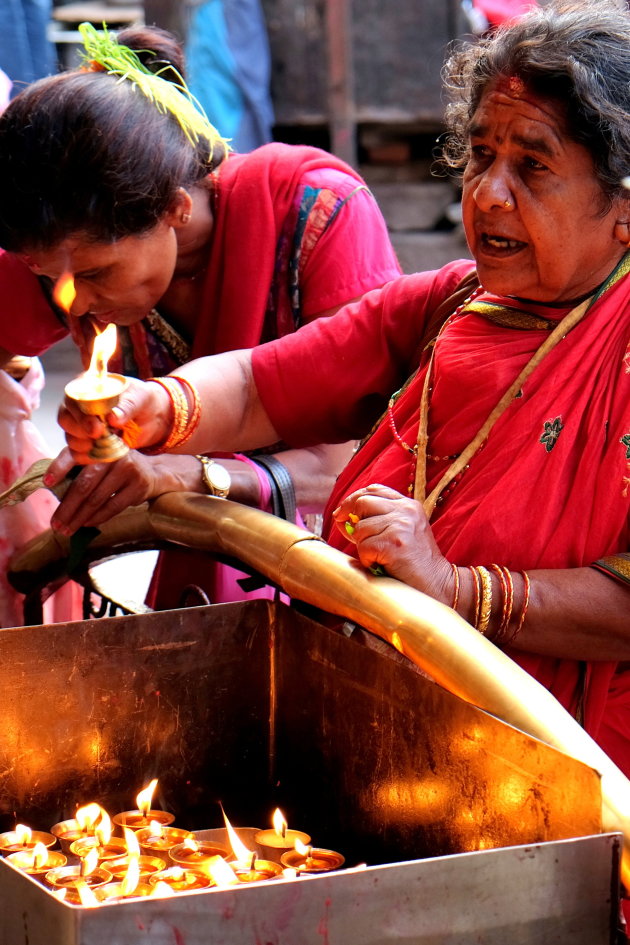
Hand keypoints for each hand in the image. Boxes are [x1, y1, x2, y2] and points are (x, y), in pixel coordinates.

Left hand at [45, 447, 189, 535]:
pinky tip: (87, 524)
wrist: (154, 472)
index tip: (47, 483)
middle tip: (55, 524)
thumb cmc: (117, 469)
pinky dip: (97, 517)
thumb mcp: (100, 460)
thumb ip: (80, 467)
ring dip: (79, 517)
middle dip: (67, 507)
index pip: (74, 455)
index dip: (59, 468)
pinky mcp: (138, 485)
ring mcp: (127, 468)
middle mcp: (112, 453)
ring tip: (67, 529)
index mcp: (98, 444)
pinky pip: (113, 506)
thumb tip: (53, 490)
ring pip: (97, 498)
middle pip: (84, 484)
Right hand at [57, 378, 171, 464]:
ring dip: (86, 446)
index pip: (72, 399)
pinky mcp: (87, 444)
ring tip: (108, 443)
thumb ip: (127, 406)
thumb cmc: (142, 400)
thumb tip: (113, 417)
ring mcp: (81, 426)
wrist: (152, 417)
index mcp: (87, 388)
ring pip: (70, 439)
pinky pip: (78, 455)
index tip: (96, 428)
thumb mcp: (139, 397)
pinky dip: (90, 458)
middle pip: (65, 420)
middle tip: (100, 436)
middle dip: (81, 432)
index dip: (81, 415)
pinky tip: (105, 454)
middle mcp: (79, 406)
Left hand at [332, 483, 452, 601]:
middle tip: (353, 537)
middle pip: (362, 503)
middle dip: (351, 520)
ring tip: (380, 557)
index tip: (342, 513)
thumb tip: (340, 517)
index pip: (373, 489)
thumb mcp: (399, 532)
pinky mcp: (394, 543)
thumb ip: (376, 520)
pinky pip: (363, 547)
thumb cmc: (413, 562)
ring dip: (363, 546)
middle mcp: (406, 510)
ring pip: (360, 528)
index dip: (353, 499)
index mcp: (408, 505)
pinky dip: (367, 560)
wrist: (438, 584)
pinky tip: (382, 565)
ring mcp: (401, 525)